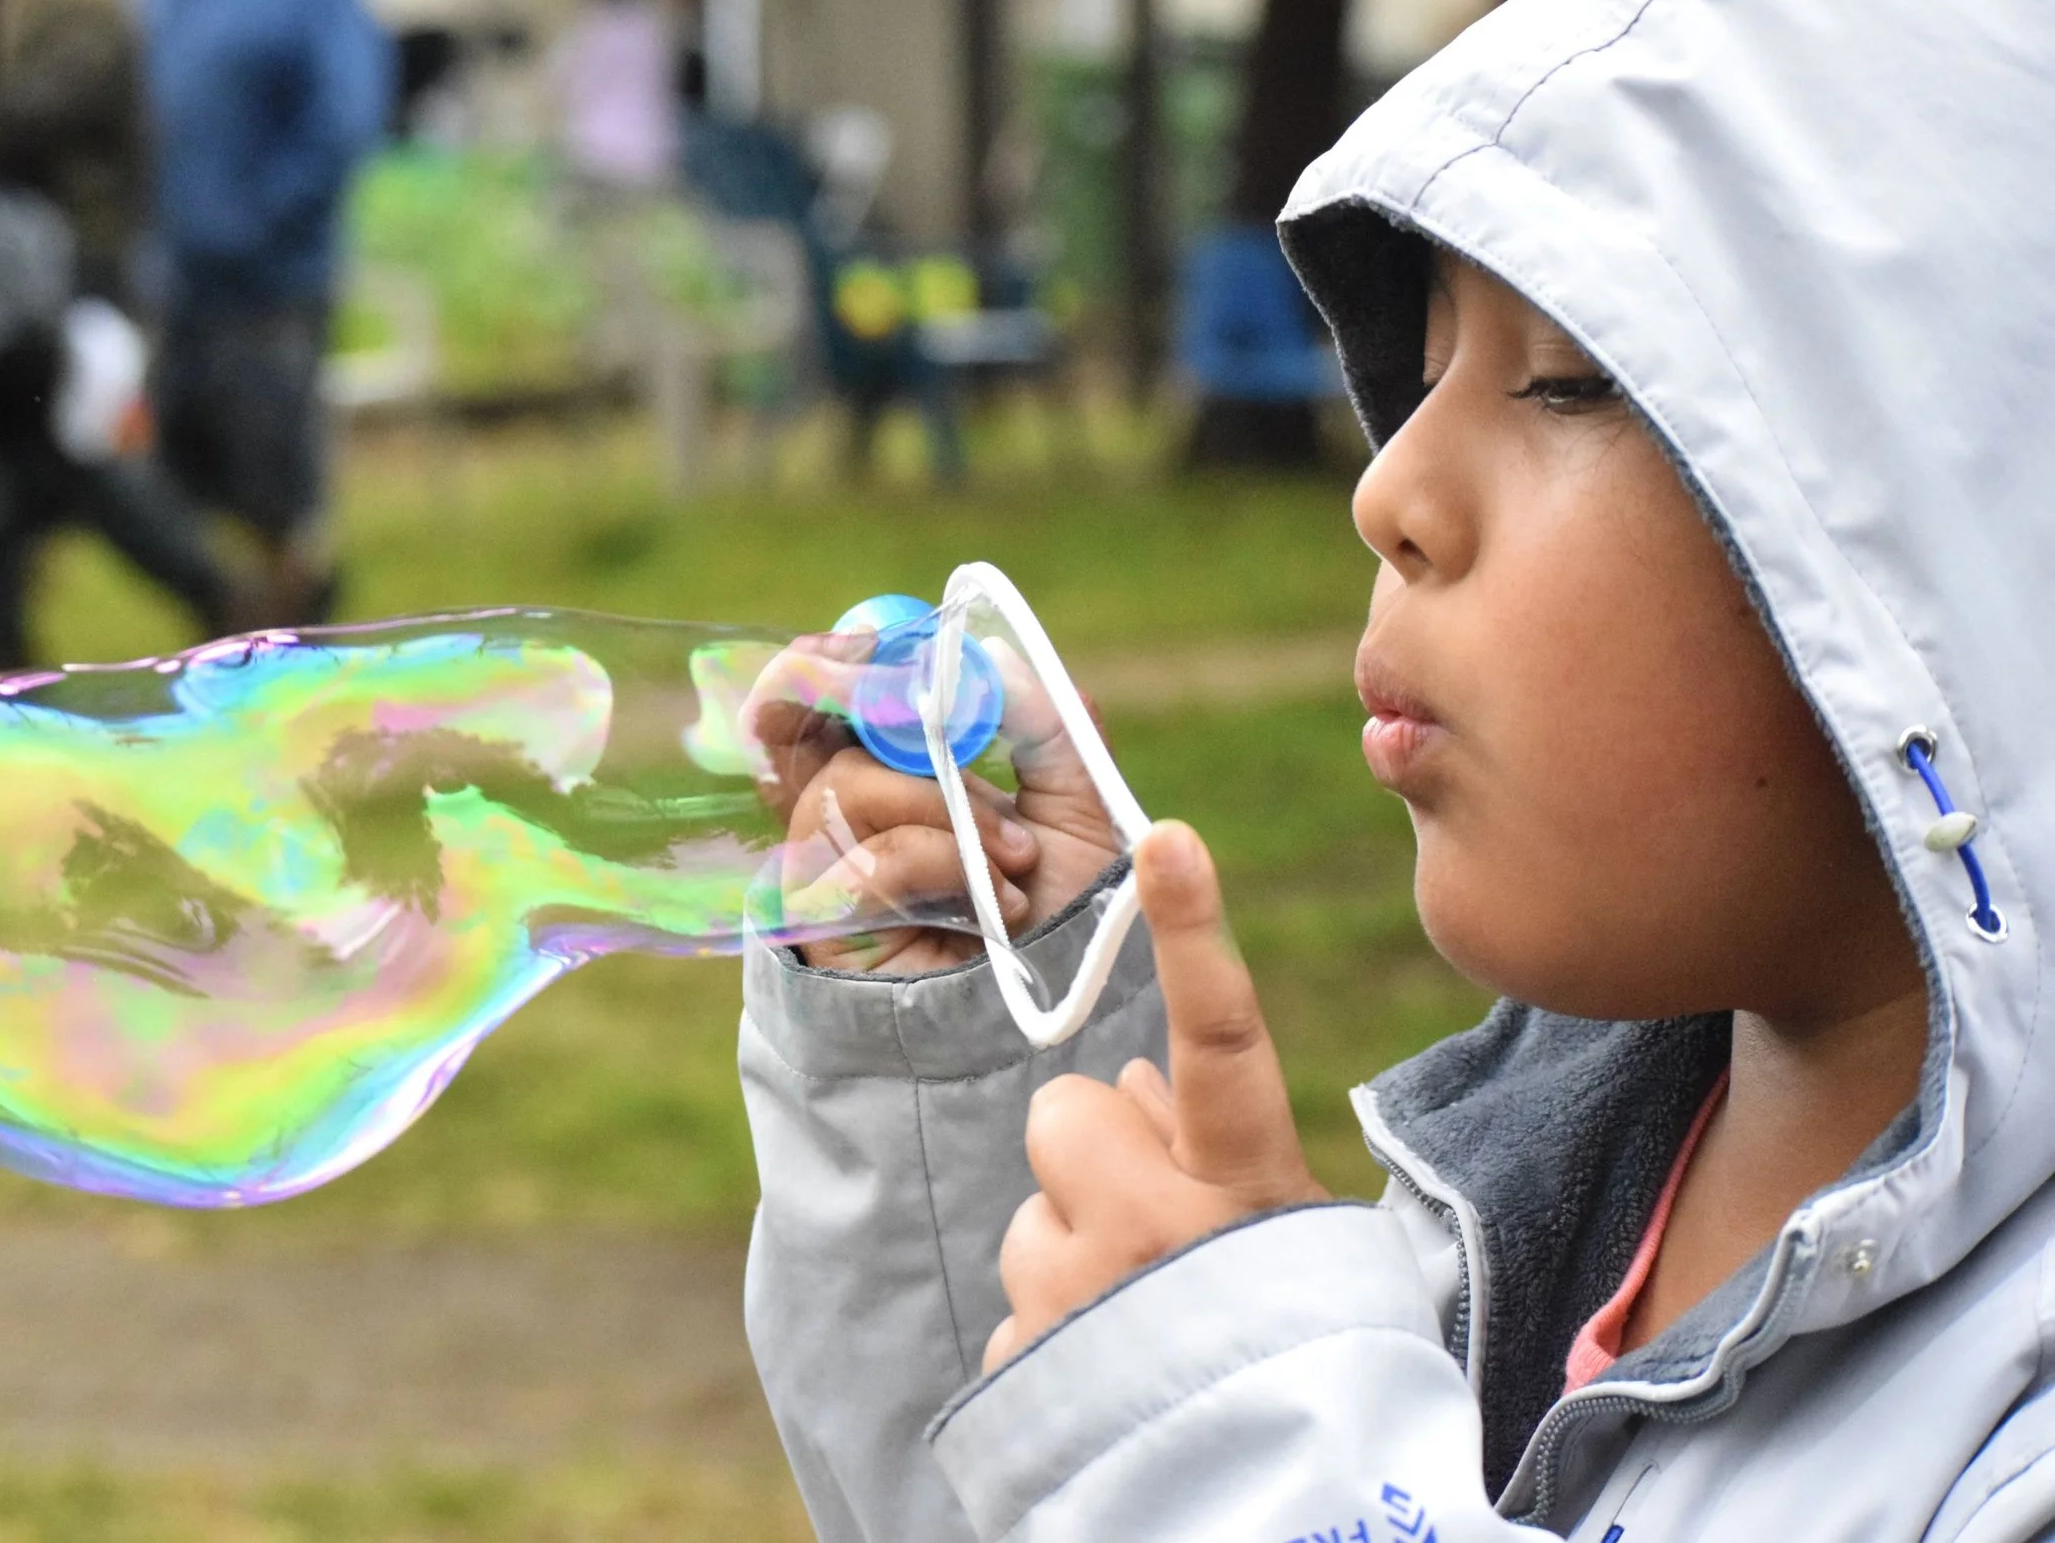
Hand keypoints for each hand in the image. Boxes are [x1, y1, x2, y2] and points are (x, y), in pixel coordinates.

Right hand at [747, 634, 1120, 974]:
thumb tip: (994, 654)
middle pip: (800, 721)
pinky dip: (945, 867)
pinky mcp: (822, 923)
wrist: (1060, 1013)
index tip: (877, 638)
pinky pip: (873, 859)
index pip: (830, 691)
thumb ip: (1043, 720)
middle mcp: (847, 808)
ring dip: (950, 808)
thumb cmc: (1063, 910)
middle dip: (859, 695)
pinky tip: (993, 905)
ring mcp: (826, 864)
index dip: (837, 656)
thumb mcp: (1075, 799)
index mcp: (896, 766)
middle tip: (923, 701)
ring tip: (1017, 859)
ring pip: (850, 783)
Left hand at [984, 820, 1326, 1370]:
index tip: (1165, 834)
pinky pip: (1014, 1311)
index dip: (1196, 933)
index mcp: (1251, 1194)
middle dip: (1091, 1155)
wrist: (1281, 1520)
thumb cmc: (1293, 1360)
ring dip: (1071, 1256)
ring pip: (1028, 1219)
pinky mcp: (1018, 1362)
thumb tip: (1123, 1089)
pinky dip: (1050, 1341)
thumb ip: (1211, 1156)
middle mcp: (1157, 1231)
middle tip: (1152, 1232)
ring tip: (1141, 1329)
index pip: (1223, 1039)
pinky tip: (1108, 1384)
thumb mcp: (1288, 1250)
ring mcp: (1077, 1299)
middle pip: (1065, 1112)